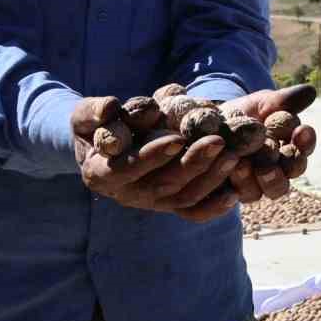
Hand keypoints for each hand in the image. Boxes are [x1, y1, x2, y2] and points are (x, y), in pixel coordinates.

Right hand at [73, 97, 239, 222]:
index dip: (151, 156)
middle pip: (162, 186)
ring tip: (233, 156)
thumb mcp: (87, 114)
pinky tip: (233, 193)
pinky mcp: (170, 205)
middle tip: (217, 141)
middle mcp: (126, 194)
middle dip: (192, 164)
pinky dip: (213, 207)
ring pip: (182, 198)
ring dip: (209, 180)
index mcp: (100, 174)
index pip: (126, 169)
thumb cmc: (97, 124)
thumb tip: (110, 107)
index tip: (176, 138)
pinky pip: (193, 212)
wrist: (110, 140)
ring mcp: (150, 202)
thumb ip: (94, 111)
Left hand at [223, 84, 317, 202]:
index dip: (306, 141)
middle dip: (289, 166)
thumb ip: (282, 101)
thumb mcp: (259, 103)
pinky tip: (229, 170)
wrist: (203, 128)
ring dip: (262, 179)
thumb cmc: (239, 114)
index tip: (301, 130)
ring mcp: (258, 184)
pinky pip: (241, 195)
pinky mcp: (235, 194)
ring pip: (270, 190)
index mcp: (290, 146)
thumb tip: (311, 91)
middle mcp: (279, 168)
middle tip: (281, 154)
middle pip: (293, 173)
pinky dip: (237, 184)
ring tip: (244, 165)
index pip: (305, 147)